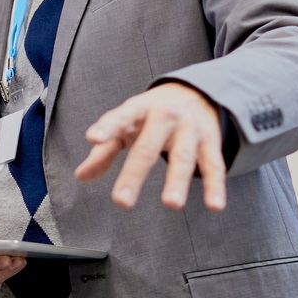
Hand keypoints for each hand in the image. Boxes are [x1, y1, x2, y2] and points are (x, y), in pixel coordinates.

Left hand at [75, 82, 228, 211]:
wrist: (196, 93)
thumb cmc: (151, 114)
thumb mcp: (126, 124)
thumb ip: (104, 150)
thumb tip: (82, 176)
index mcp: (139, 109)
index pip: (121, 117)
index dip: (107, 127)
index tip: (93, 138)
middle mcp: (165, 117)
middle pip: (148, 146)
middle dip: (135, 174)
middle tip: (122, 202)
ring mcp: (190, 129)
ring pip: (183, 157)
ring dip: (177, 181)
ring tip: (171, 203)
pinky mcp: (210, 142)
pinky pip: (214, 166)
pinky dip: (216, 186)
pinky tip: (215, 205)